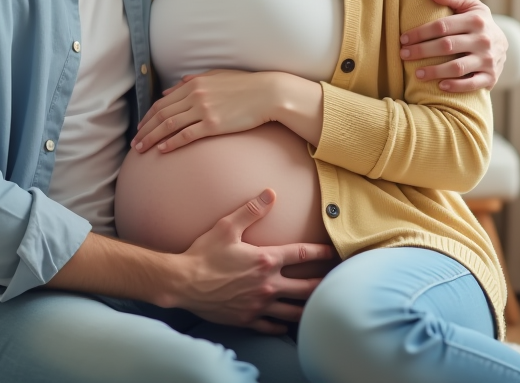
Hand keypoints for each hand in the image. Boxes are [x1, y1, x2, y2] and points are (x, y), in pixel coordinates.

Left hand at [133, 70, 282, 152]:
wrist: (267, 94)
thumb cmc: (245, 85)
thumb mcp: (216, 76)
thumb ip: (192, 81)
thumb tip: (172, 88)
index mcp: (193, 84)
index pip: (162, 103)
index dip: (148, 117)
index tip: (140, 127)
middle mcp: (194, 96)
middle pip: (161, 115)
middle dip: (145, 130)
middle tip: (135, 143)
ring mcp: (203, 111)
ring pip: (169, 126)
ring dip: (152, 138)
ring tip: (142, 150)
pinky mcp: (213, 125)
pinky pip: (187, 135)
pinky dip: (172, 143)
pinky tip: (162, 150)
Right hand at [170, 189, 332, 333]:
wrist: (183, 283)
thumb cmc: (204, 254)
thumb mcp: (226, 226)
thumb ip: (251, 210)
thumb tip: (271, 193)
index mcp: (266, 260)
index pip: (303, 254)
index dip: (322, 252)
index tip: (334, 252)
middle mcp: (268, 284)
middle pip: (306, 287)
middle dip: (323, 284)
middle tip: (336, 282)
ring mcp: (259, 305)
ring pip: (293, 311)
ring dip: (308, 308)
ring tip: (319, 306)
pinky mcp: (247, 319)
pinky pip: (272, 326)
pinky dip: (282, 325)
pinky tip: (286, 324)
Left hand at [398, 0, 506, 91]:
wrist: (504, 45)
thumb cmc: (478, 23)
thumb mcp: (470, 6)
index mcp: (476, 20)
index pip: (443, 26)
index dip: (420, 33)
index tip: (403, 39)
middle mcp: (483, 40)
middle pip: (447, 46)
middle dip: (421, 51)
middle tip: (403, 55)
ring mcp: (488, 60)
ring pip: (457, 67)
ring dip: (435, 71)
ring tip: (417, 74)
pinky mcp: (490, 77)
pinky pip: (472, 84)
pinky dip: (456, 86)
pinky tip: (440, 86)